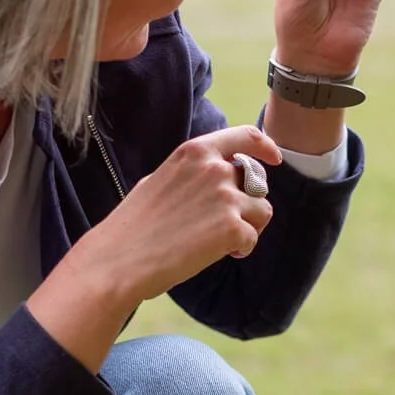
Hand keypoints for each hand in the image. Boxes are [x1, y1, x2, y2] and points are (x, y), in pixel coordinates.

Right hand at [89, 125, 280, 302]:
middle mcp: (215, 169)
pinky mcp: (232, 227)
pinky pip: (252, 238)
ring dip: (249, 226)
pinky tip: (220, 254)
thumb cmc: (134, 224)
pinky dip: (241, 248)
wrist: (120, 257)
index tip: (274, 158)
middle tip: (227, 224)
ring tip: (223, 242)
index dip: (265, 147)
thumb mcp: (162, 179)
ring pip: (262, 210)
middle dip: (248, 203)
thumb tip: (218, 176)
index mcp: (196, 152)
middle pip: (257, 182)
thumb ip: (193, 173)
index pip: (246, 136)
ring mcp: (226, 197)